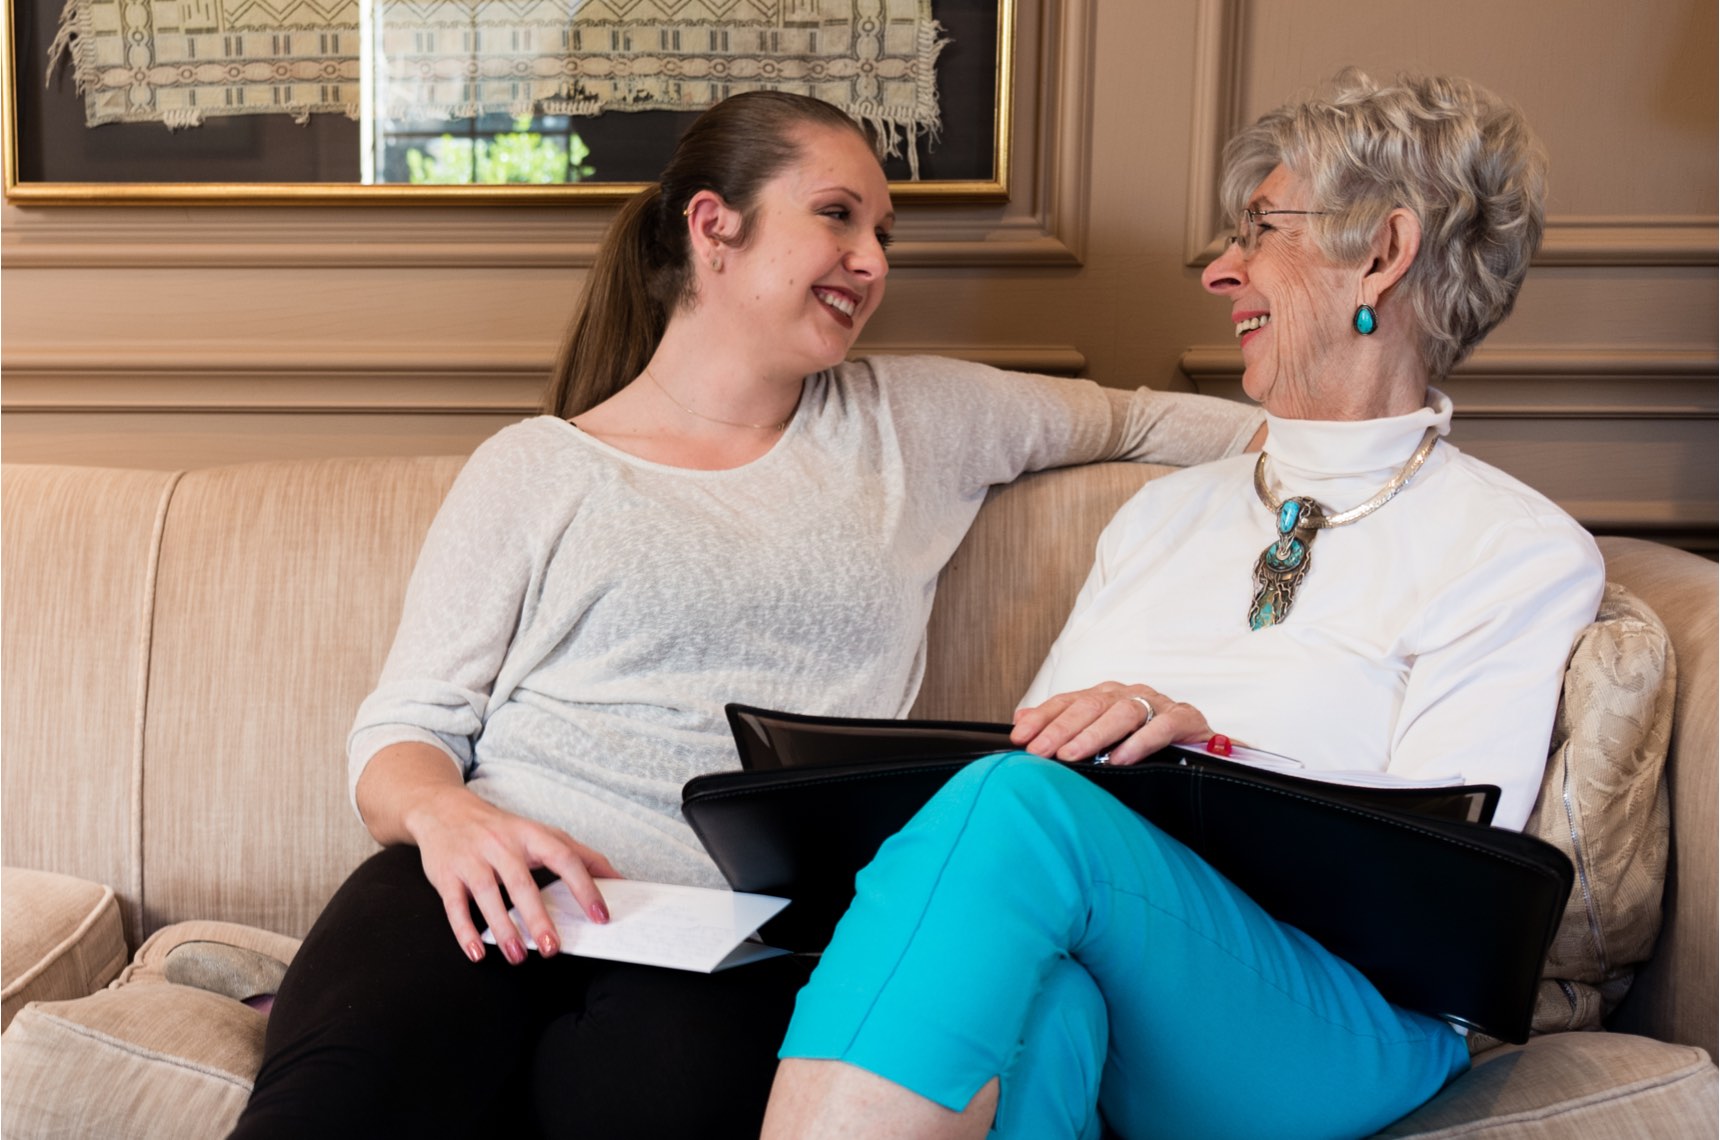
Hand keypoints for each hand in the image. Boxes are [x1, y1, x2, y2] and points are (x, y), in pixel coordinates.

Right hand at [402, 784, 621, 966]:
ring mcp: (472, 859)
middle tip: (552, 948)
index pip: (564, 858)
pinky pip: (454, 906)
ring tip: (518, 956)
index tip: (599, 915)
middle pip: (522, 884)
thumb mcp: (540, 832)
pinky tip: (477, 951)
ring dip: (503, 930)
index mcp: (531, 835)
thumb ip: (579, 853)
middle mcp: (501, 845)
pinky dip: (465, 931)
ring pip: (487, 896)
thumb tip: (618, 878)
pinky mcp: (446, 875)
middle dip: (538, 918)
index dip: (584, 887)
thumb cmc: (501, 828)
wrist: (444, 810)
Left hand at [1010, 682, 1212, 765]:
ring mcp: (1157, 704)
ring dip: (1093, 735)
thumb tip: (1021, 720)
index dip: (1042, 718)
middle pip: (1089, 705)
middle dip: (1060, 728)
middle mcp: (1128, 694)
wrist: (1203, 753)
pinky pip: (1161, 726)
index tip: (1020, 737)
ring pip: (1121, 712)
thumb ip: (1063, 727)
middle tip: (1039, 751)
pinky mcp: (1186, 718)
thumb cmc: (1147, 745)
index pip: (1067, 702)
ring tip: (1071, 756)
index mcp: (1105, 697)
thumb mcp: (1102, 738)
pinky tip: (1121, 759)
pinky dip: (1140, 742)